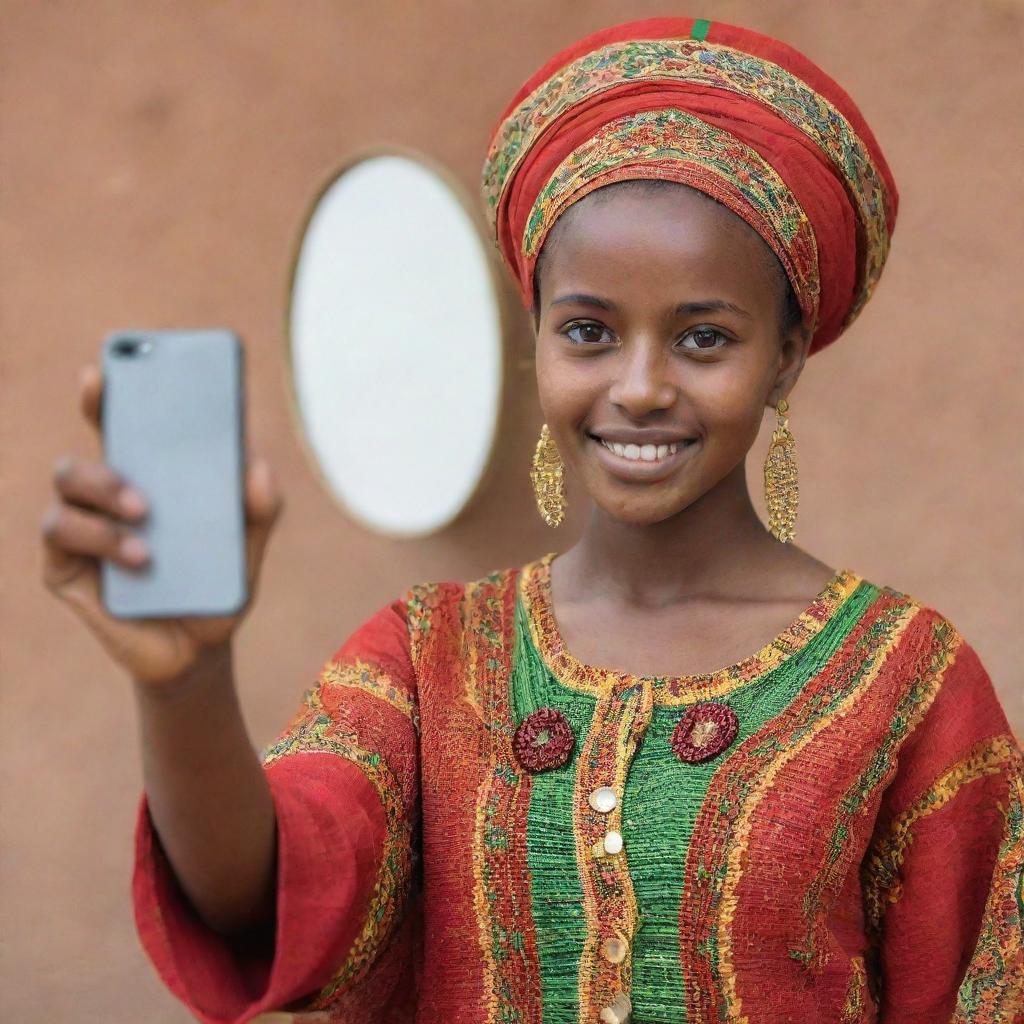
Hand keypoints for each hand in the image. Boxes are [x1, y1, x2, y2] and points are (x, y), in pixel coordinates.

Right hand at [40, 363, 283, 688]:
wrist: (197, 654)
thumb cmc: (216, 589)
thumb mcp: (247, 551)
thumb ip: (260, 512)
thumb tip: (259, 467)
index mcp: (151, 479)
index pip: (128, 423)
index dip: (115, 389)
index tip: (114, 361)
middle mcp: (107, 496)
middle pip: (90, 435)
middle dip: (100, 412)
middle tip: (118, 410)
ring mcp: (80, 528)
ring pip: (67, 478)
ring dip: (106, 487)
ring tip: (146, 514)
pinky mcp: (64, 566)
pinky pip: (61, 530)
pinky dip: (99, 536)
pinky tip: (137, 556)